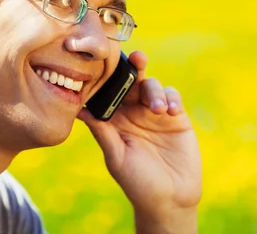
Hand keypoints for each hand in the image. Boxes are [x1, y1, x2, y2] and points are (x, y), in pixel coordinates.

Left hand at [77, 50, 201, 232]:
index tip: (106, 64)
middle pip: (132, 81)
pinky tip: (171, 112)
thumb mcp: (116, 157)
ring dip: (154, 91)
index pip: (110, 91)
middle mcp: (134, 112)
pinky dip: (171, 98)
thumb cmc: (137, 182)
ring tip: (158, 110)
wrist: (170, 199)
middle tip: (137, 57)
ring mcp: (156, 113)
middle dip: (134, 67)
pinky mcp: (177, 117)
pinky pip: (173, 96)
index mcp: (115, 119)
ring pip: (152, 85)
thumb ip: (102, 132)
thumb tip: (79, 110)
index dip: (108, 76)